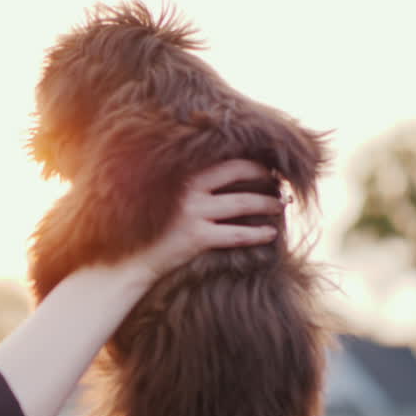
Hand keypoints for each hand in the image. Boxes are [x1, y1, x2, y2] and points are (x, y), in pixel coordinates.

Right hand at [124, 159, 283, 283]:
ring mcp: (192, 212)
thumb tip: (224, 171)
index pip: (222, 156)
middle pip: (236, 171)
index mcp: (181, 172)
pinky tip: (271, 234)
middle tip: (279, 181)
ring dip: (267, 203)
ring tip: (281, 205)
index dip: (248, 159)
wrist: (133, 259)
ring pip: (242, 203)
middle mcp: (188, 187)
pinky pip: (236, 234)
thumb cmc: (152, 226)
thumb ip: (188, 182)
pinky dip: (257, 234)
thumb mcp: (165, 194)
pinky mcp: (196, 238)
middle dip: (263, 174)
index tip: (265, 164)